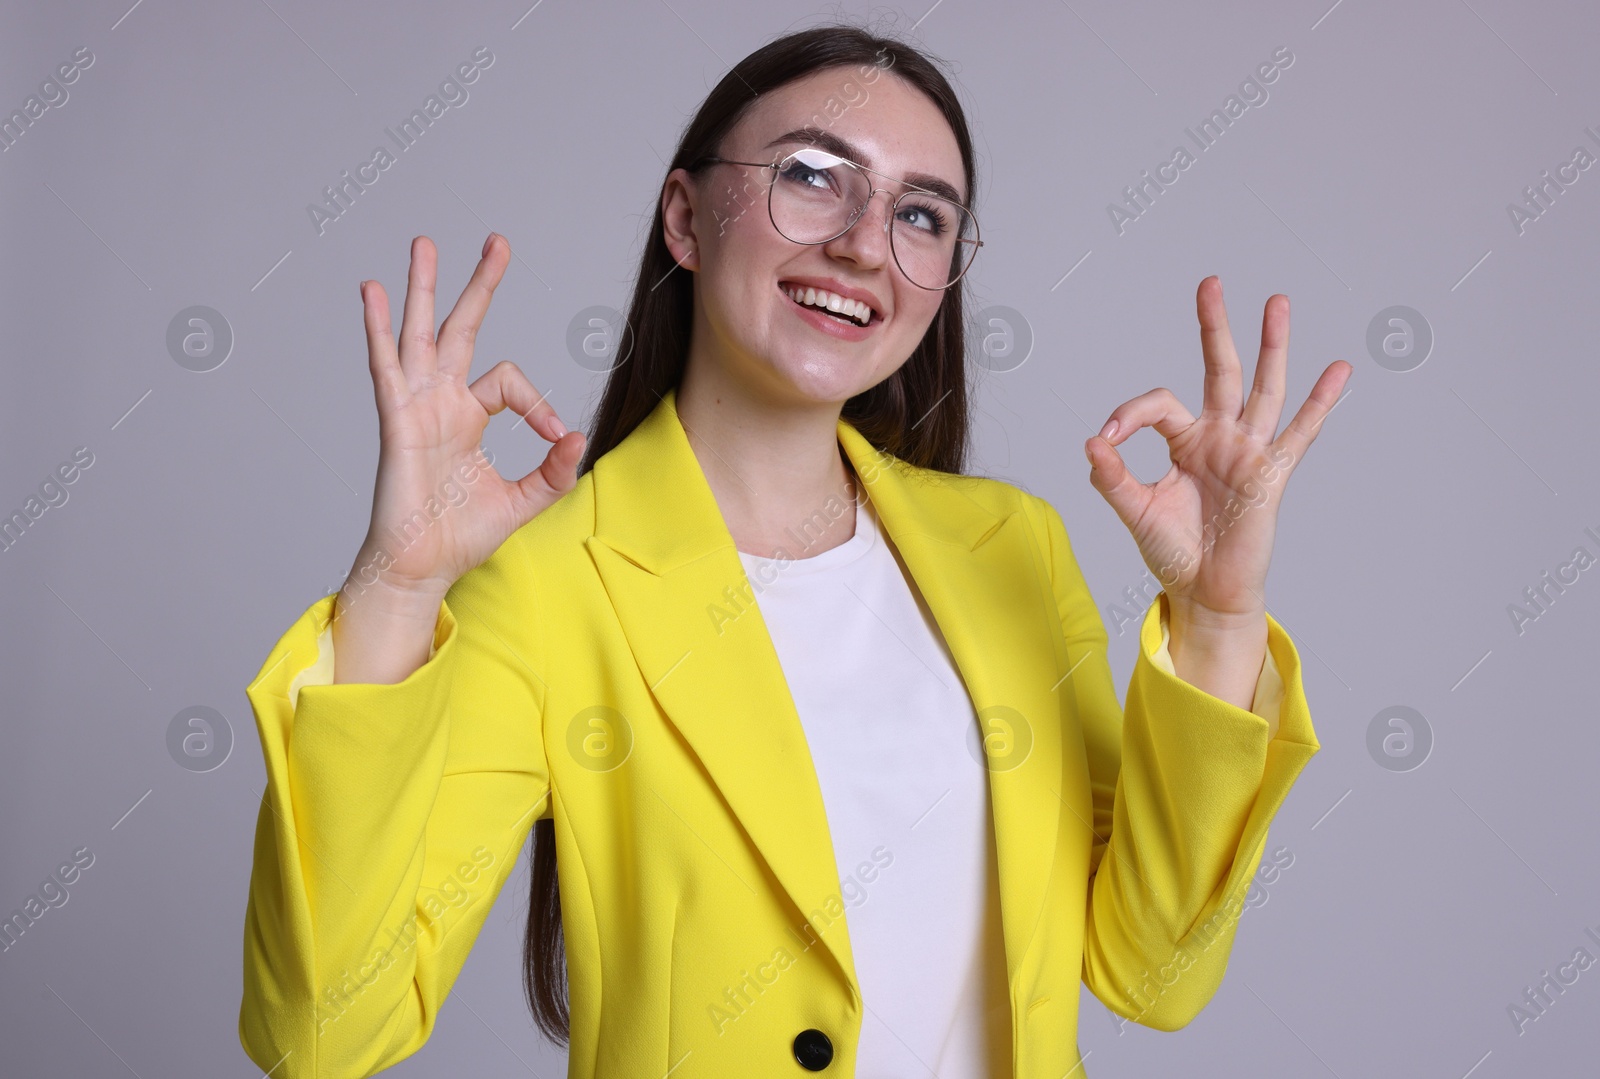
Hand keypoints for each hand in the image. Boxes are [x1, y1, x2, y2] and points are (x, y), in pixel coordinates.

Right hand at [353, 233, 584, 600]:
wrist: (422, 566)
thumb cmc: (461, 536)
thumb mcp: (524, 501)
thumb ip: (553, 471)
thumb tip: (578, 436)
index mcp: (468, 417)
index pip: (507, 380)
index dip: (537, 402)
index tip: (556, 435)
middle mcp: (441, 402)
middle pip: (461, 329)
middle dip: (479, 285)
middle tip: (497, 242)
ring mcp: (416, 407)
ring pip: (419, 334)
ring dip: (422, 288)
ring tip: (424, 243)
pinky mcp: (396, 421)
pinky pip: (386, 366)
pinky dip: (378, 329)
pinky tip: (371, 292)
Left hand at [1083, 276, 1349, 632]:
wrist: (1203, 593)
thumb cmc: (1172, 551)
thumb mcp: (1135, 511)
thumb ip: (1113, 477)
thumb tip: (1090, 442)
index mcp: (1183, 441)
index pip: (1158, 404)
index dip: (1129, 415)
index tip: (1107, 440)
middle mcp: (1218, 437)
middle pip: (1218, 370)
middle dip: (1214, 327)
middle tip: (1210, 283)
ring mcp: (1248, 451)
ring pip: (1262, 388)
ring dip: (1270, 346)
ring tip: (1277, 302)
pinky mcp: (1271, 474)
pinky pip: (1300, 434)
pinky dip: (1321, 403)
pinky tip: (1339, 370)